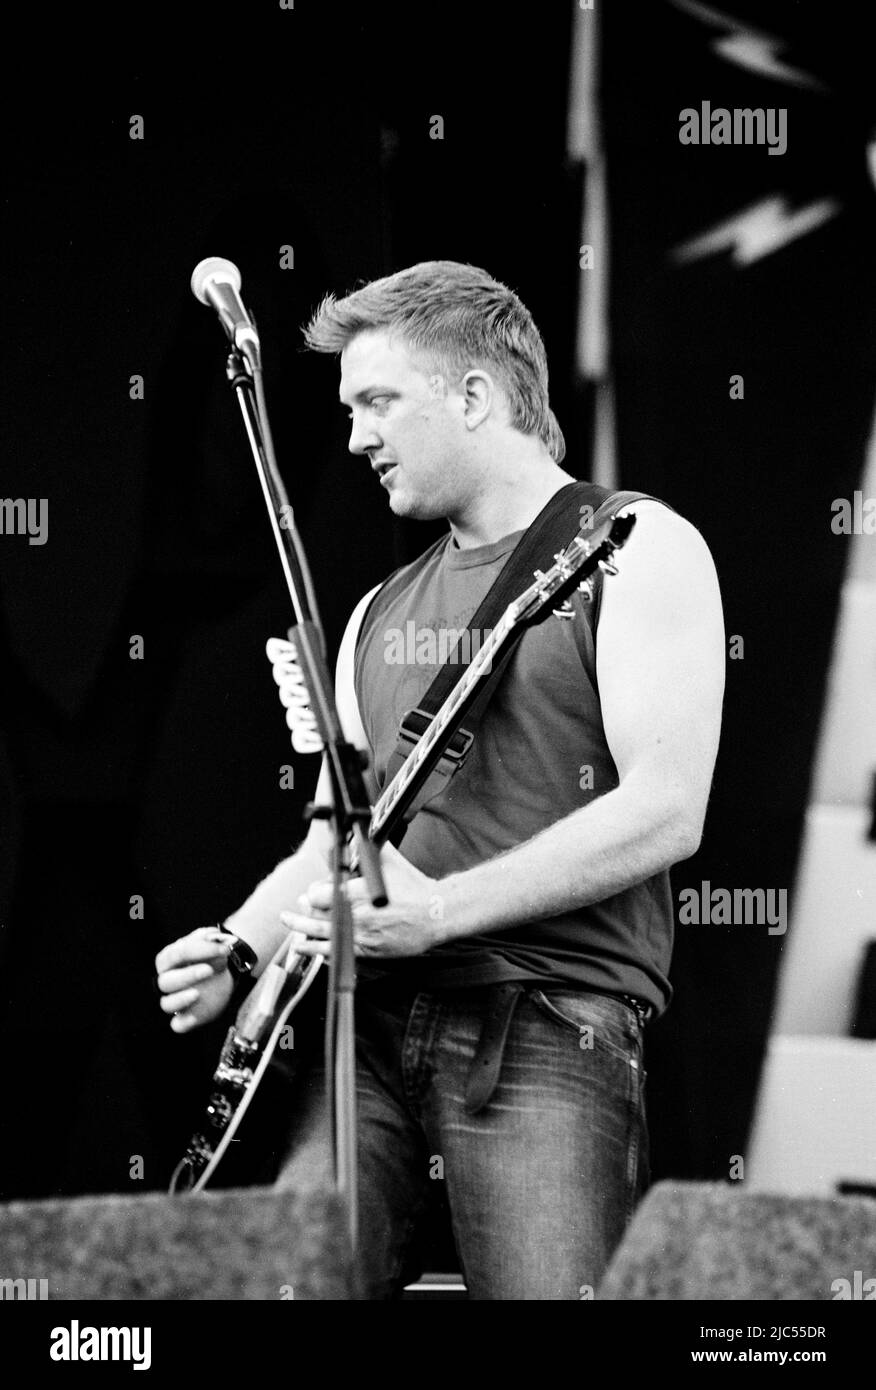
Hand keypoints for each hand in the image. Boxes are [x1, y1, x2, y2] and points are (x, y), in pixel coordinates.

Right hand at [155, 927, 235, 1032]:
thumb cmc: (210, 956)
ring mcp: (175, 999)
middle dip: (188, 975)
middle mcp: (166, 980)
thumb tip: (214, 937)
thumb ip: (210, 938)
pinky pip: (177, 1024)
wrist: (222, 973)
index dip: (200, 950)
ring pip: (167, 1004)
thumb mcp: (210, 942)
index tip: (224, 949)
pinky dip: (183, 1022)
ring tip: (197, 993)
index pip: (176, 954)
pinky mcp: (185, 1016)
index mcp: (168, 959)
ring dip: (181, 999)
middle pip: (166, 981)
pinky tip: (193, 1017)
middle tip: (209, 970)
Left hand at [280, 843, 444, 959]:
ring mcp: (361, 937)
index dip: (313, 893)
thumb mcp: (389, 860)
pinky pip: (339, 954)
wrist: (435, 913)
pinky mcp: (368, 951)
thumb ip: (367, 847)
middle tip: (296, 909)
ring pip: (323, 937)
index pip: (319, 895)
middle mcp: (355, 917)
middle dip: (303, 913)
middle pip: (317, 916)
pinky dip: (323, 952)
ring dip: (304, 934)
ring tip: (293, 932)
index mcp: (357, 893)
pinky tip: (313, 950)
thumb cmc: (413, 887)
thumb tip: (356, 831)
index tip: (313, 891)